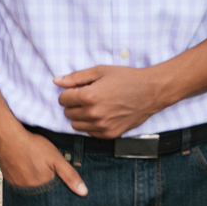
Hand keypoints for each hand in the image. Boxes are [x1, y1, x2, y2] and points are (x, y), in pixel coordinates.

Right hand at [0, 127, 86, 194]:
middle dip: (48, 188)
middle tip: (45, 172)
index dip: (60, 191)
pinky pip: (21, 185)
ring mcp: (18, 187)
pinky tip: (27, 170)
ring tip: (36, 170)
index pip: (55, 197)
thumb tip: (84, 193)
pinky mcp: (10, 181)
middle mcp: (29, 191)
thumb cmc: (33, 146)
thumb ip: (70, 175)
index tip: (60, 186)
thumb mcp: (56, 158)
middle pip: (43, 194)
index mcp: (43, 188)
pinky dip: (26, 181)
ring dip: (36, 185)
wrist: (6, 137)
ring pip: (32, 190)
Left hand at [54, 66, 168, 138]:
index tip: (77, 90)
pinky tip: (102, 114)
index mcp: (89, 96)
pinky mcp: (109, 134)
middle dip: (73, 105)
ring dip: (80, 116)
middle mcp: (93, 114)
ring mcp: (101, 126)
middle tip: (87, 97)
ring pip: (76, 125)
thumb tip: (56, 81)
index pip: (63, 99)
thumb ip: (76, 77)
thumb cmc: (126, 78)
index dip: (68, 93)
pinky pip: (89, 132)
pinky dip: (91, 125)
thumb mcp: (100, 71)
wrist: (150, 92)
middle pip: (68, 113)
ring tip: (94, 106)